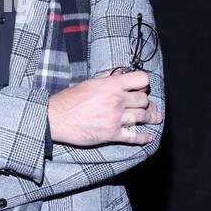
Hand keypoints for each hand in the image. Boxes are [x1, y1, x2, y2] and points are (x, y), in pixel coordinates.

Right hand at [47, 69, 161, 146]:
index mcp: (111, 85)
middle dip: (146, 102)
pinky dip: (143, 137)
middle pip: (144, 100)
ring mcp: (115, 118)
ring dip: (150, 118)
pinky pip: (134, 136)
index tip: (141, 88)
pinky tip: (148, 137)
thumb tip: (120, 73)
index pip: (142, 79)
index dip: (143, 84)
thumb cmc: (70, 99)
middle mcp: (116, 100)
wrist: (56, 118)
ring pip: (143, 117)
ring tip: (154, 118)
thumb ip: (107, 78)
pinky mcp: (112, 134)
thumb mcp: (89, 83)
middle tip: (147, 105)